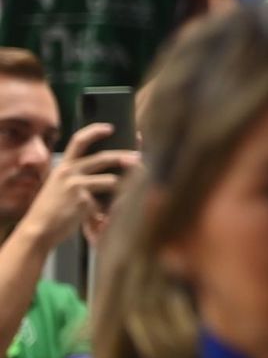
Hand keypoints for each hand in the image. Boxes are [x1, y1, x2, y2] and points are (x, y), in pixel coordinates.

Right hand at [16, 125, 133, 251]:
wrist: (38, 230)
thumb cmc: (51, 210)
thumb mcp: (58, 186)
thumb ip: (76, 176)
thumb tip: (106, 170)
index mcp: (63, 166)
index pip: (78, 141)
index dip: (94, 131)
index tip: (110, 127)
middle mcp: (68, 172)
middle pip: (103, 158)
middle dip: (124, 157)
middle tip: (139, 157)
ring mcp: (76, 186)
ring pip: (111, 180)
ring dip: (124, 186)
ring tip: (130, 191)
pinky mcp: (83, 201)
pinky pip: (106, 201)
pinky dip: (110, 207)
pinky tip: (106, 215)